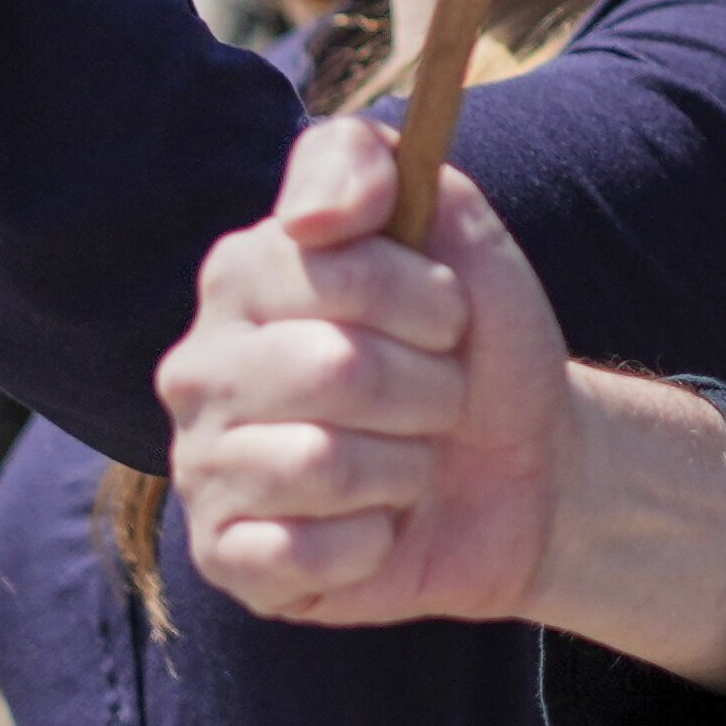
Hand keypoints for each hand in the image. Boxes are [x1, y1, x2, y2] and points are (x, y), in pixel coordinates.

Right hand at [162, 116, 570, 625]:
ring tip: (410, 460)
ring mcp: (202, 465)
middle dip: (426, 387)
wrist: (526, 468)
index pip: (336, 267)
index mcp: (241, 272)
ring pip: (319, 466)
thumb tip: (307, 219)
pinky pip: (302, 556)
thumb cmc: (476, 341)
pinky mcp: (224, 558)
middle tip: (439, 397)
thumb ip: (376, 167)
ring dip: (405, 467)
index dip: (426, 297)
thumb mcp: (457, 227)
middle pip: (334, 369)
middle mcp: (200, 366)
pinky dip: (372, 542)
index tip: (450, 315)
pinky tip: (378, 527)